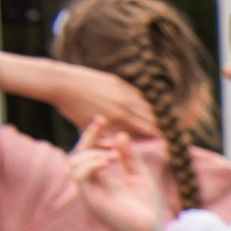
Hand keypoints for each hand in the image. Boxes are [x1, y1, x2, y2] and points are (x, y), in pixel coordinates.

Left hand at [20, 58, 158, 136]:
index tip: (167, 144)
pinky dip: (142, 104)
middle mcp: (124, 104)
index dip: (160, 138)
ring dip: (153, 116)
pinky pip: (137, 95)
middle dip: (161, 128)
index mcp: (118, 118)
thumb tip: (121, 149)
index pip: (148, 130)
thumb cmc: (72, 109)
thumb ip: (107, 138)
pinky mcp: (118, 82)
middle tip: (169, 136)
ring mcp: (122, 91)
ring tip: (159, 124)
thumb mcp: (90, 128)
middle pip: (152, 118)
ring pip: (146, 106)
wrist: (61, 83)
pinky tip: (143, 109)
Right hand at [68, 121, 169, 230]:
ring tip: (113, 154)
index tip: (101, 119)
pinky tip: (107, 161)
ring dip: (91, 153)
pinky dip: (91, 165)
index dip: (93, 134)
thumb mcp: (140, 175)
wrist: (149, 229)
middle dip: (89, 138)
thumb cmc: (146, 206)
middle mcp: (91, 183)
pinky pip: (79, 177)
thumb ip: (129, 156)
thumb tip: (120, 134)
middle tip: (102, 124)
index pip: (89, 151)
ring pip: (73, 164)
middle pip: (77, 154)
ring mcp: (88, 191)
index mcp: (100, 177)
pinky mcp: (89, 199)